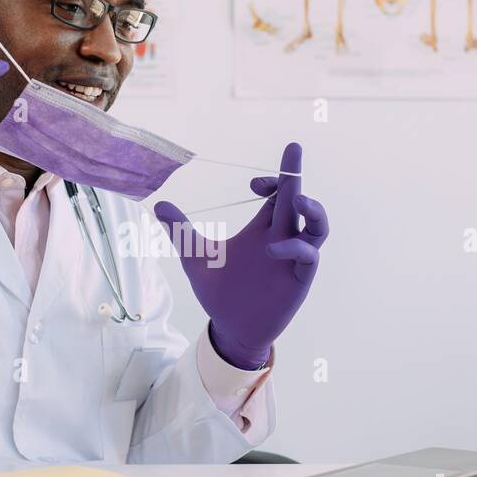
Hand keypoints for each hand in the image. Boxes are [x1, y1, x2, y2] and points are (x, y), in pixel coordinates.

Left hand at [154, 142, 327, 369]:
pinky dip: (295, 247)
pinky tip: (273, 247)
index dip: (271, 182)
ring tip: (298, 199)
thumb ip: (181, 231)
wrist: (230, 329)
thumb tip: (159, 204)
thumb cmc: (218, 294)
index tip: (253, 183)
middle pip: (297, 199)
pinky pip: (308, 256)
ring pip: (318, 226)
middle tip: (293, 147)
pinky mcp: (299, 279)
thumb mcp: (195, 258)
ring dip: (313, 209)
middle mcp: (282, 238)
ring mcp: (293, 258)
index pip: (277, 195)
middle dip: (295, 173)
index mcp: (262, 229)